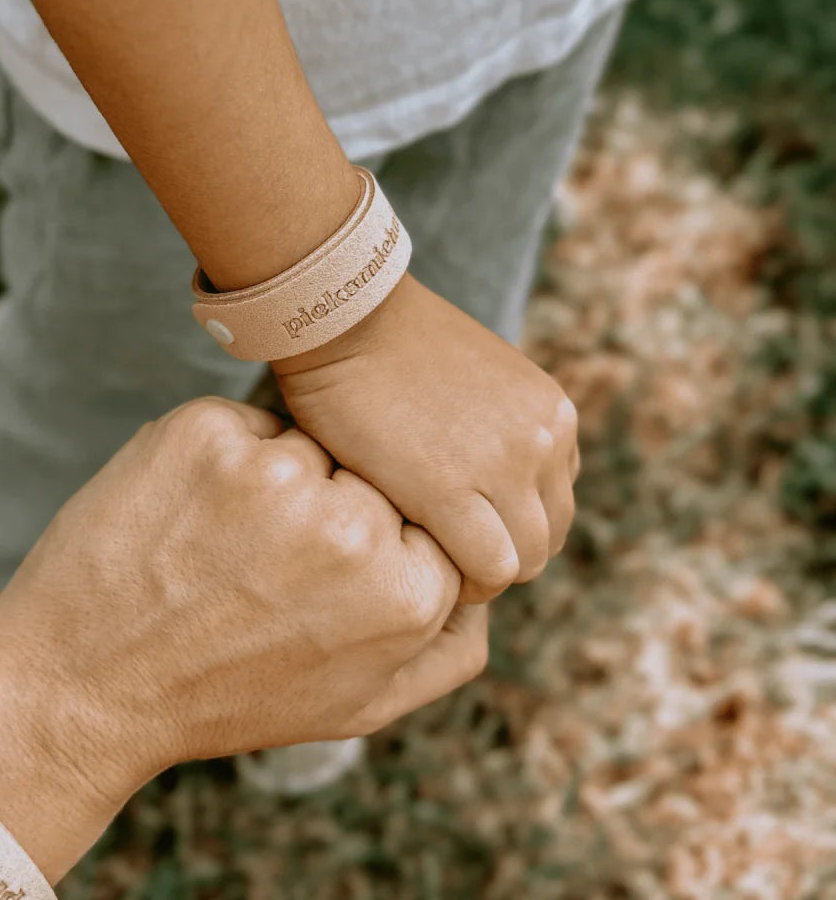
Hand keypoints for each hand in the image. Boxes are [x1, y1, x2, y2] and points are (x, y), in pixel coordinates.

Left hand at [0, 397, 484, 865]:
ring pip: (308, 447)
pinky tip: (182, 519)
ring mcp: (277, 475)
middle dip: (326, 513)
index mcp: (407, 592)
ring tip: (212, 550)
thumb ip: (444, 652)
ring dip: (270, 485)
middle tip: (254, 572)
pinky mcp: (206, 434)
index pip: (425, 524)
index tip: (312, 583)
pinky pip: (242, 428)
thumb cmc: (224, 699)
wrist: (78, 687)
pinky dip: (217, 462)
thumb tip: (490, 589)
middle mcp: (354, 527)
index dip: (368, 549)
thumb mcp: (354, 705)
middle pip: (371, 478)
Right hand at [272, 273, 580, 603]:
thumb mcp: (481, 383)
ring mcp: (505, 466)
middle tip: (441, 554)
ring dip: (479, 573)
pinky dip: (461, 583)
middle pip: (547, 538)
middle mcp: (546, 439)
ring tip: (428, 565)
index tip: (462, 528)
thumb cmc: (392, 347)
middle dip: (499, 555)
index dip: (509, 525)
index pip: (555, 502)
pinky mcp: (451, 492)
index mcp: (554, 414)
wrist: (345, 316)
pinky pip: (486, 570)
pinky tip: (419, 569)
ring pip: (523, 562)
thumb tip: (487, 484)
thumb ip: (500, 430)